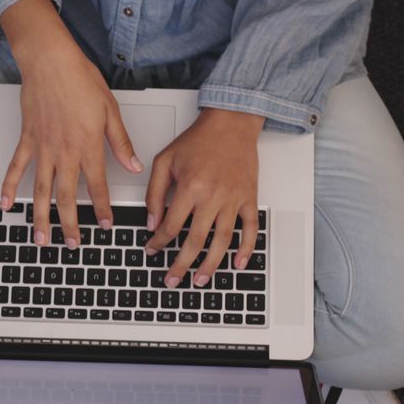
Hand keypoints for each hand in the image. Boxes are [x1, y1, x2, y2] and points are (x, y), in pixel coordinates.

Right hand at [0, 0, 143, 248]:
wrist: (50, 61)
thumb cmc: (80, 79)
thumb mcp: (110, 111)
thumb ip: (120, 143)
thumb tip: (133, 165)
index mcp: (88, 146)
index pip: (97, 187)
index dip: (102, 209)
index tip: (104, 225)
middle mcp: (64, 152)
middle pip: (67, 197)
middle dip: (70, 224)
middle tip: (73, 244)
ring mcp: (43, 148)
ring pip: (41, 190)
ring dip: (41, 217)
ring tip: (41, 238)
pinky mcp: (27, 140)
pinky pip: (16, 168)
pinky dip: (9, 187)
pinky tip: (6, 204)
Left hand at [144, 108, 264, 288]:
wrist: (231, 123)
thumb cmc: (199, 140)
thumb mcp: (165, 160)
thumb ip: (154, 192)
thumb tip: (152, 221)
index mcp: (190, 187)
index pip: (171, 225)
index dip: (158, 242)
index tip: (152, 250)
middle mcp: (213, 196)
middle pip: (195, 240)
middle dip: (181, 265)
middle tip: (173, 280)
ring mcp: (234, 199)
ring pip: (222, 241)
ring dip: (210, 265)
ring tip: (201, 280)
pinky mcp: (249, 198)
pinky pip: (250, 229)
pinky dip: (246, 249)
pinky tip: (238, 263)